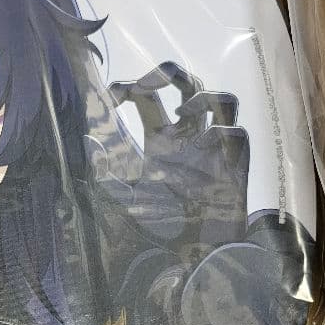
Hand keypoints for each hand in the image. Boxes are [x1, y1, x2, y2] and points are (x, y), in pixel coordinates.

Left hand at [104, 62, 248, 255]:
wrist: (195, 250)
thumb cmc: (165, 225)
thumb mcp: (127, 199)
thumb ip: (108, 175)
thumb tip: (89, 142)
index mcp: (161, 138)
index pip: (145, 96)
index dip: (127, 86)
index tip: (109, 96)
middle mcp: (189, 135)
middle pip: (187, 82)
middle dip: (165, 73)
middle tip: (143, 87)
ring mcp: (214, 147)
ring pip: (222, 100)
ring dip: (201, 96)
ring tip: (181, 113)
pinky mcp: (235, 163)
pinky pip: (235, 132)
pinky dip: (219, 132)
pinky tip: (203, 148)